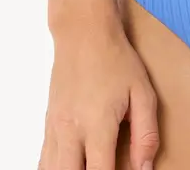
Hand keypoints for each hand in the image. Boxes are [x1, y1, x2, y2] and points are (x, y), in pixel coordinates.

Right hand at [38, 22, 160, 169]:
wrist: (83, 33)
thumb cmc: (115, 59)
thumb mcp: (142, 92)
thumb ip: (146, 133)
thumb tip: (144, 168)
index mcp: (97, 125)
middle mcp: (70, 132)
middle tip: (104, 169)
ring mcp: (55, 130)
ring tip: (88, 165)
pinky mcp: (48, 125)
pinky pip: (44, 160)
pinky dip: (55, 168)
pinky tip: (70, 166)